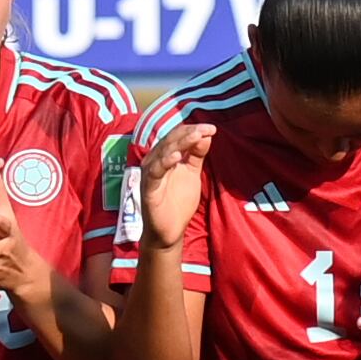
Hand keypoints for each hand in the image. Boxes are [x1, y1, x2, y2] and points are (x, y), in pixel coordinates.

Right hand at [134, 119, 215, 255]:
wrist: (170, 231)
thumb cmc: (178, 202)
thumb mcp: (192, 174)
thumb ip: (197, 155)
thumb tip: (206, 135)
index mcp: (165, 156)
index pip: (177, 136)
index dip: (193, 130)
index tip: (212, 128)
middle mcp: (154, 161)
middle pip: (171, 140)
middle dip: (190, 132)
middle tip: (207, 128)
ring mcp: (150, 174)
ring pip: (163, 152)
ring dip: (180, 142)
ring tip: (196, 135)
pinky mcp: (148, 188)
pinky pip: (155, 172)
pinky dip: (165, 162)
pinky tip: (176, 157)